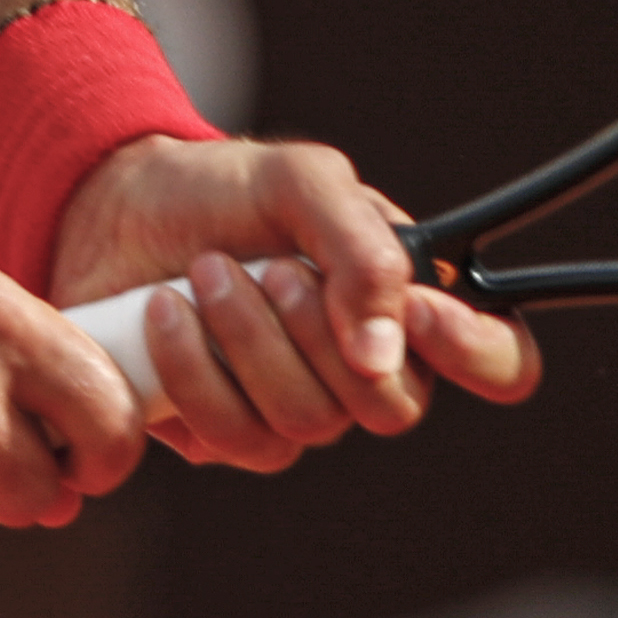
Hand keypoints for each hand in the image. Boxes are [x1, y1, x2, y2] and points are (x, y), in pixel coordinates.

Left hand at [45, 135, 541, 471]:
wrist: (117, 206)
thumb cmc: (225, 189)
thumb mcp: (302, 180)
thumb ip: (362, 250)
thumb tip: (384, 351)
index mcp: (409, 300)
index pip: (500, 360)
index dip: (477, 353)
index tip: (417, 313)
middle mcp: (366, 366)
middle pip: (392, 407)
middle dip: (320, 333)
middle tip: (272, 267)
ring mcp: (298, 408)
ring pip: (307, 424)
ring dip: (246, 340)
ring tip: (205, 273)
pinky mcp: (227, 434)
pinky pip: (232, 438)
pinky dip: (193, 368)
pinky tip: (165, 313)